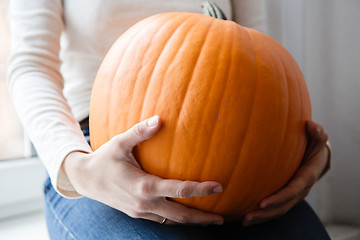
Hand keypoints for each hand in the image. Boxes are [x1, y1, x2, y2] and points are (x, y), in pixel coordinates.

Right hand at [62, 115, 223, 224]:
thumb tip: (159, 119)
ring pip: (172, 221)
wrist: (84, 180)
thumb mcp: (120, 143)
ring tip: (210, 219)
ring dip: (191, 221)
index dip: (201, 190)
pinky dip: (176, 219)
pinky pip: (162, 220)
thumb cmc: (103, 159)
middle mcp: (144, 202)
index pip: (179, 190)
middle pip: (180, 215)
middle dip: (202, 218)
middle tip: (223, 218)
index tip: (219, 187)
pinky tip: (186, 215)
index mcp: (144, 185)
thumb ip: (140, 132)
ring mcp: (140, 211)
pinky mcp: (137, 213)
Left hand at [242, 120, 328, 226]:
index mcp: (307, 177)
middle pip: (283, 206)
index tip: (263, 202)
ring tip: (245, 220)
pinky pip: (276, 209)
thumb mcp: (318, 139)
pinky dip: (263, 214)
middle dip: (267, 213)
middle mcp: (300, 190)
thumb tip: (310, 124)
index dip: (279, 198)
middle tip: (248, 216)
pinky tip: (246, 216)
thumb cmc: (314, 145)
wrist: (317, 156)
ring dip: (262, 217)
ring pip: (279, 210)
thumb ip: (317, 133)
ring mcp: (293, 195)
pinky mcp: (286, 196)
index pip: (293, 190)